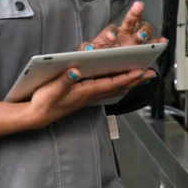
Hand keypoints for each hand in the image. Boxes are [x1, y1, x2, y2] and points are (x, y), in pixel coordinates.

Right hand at [25, 67, 155, 128]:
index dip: (126, 77)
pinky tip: (121, 83)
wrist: (35, 116)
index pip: (110, 84)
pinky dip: (117, 84)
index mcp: (84, 92)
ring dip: (129, 82)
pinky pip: (106, 89)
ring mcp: (88, 96)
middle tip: (152, 74)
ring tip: (142, 76)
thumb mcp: (51, 90)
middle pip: (117, 86)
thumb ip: (63, 81)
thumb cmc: (42, 102)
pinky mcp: (84, 96)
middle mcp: (90, 95)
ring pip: (114, 88)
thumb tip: (76, 71)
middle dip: (135, 80)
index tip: (141, 72)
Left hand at [79, 1, 168, 50]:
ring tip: (143, 35)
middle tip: (138, 8)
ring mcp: (136, 41)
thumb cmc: (99, 58)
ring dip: (145, 30)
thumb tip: (88, 48)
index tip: (112, 37)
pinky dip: (158, 42)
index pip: (111, 29)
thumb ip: (85, 49)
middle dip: (134, 14)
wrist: (108, 70)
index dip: (112, 32)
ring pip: (143, 29)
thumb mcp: (88, 54)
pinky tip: (162, 42)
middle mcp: (125, 34)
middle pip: (131, 20)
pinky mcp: (145, 50)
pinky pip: (153, 44)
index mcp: (111, 35)